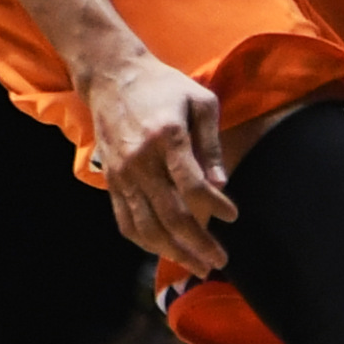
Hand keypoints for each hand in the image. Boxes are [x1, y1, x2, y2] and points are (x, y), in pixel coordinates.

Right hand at [78, 45, 234, 267]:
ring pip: (146, 226)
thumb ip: (212, 144)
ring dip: (172, 251)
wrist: (114, 77)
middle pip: (170, 214)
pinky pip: (124, 221)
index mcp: (167, 137)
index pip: (192, 184)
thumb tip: (221, 184)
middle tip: (219, 261)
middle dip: (197, 243)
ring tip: (195, 265)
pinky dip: (144, 242)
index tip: (233, 217)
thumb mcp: (201, 101)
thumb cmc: (165, 87)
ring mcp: (122, 174)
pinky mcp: (110, 182)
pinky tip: (164, 251)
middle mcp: (141, 161)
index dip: (214, 205)